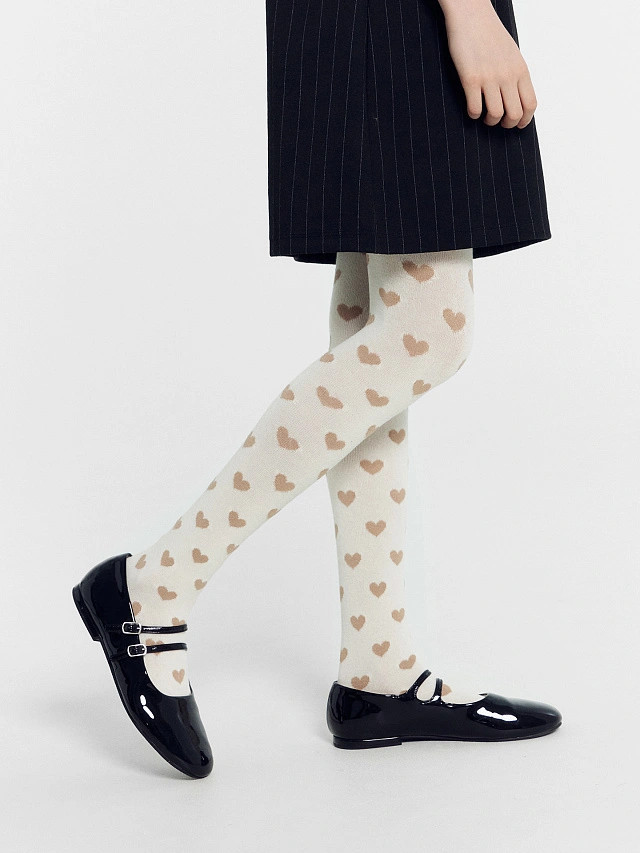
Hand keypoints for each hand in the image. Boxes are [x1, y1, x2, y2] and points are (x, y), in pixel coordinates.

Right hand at [438, 0, 536, 128]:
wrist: (471, 13)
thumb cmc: (489, 33)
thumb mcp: (511, 54)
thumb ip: (515, 75)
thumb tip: (516, 98)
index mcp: (521, 70)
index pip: (531, 104)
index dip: (525, 120)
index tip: (518, 124)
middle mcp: (508, 75)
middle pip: (514, 114)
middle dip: (506, 124)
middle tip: (498, 120)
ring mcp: (489, 77)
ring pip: (495, 114)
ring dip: (489, 121)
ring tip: (484, 116)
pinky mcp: (471, 78)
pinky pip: (475, 109)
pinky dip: (473, 114)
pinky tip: (472, 108)